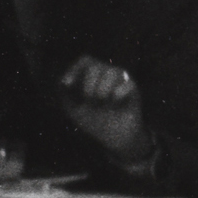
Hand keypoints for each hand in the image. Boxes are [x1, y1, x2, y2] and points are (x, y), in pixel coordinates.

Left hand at [57, 58, 150, 175]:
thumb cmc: (93, 120)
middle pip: (95, 66)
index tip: (67, 85)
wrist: (114, 137)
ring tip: (102, 102)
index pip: (85, 60)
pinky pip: (126, 84)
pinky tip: (114, 102)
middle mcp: (108, 75)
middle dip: (88, 84)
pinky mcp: (133, 89)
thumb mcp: (72, 108)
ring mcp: (121, 81)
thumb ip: (64, 94)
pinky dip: (117, 93)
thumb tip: (63, 81)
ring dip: (102, 89)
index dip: (74, 70)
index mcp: (93, 76)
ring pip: (112, 71)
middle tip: (89, 99)